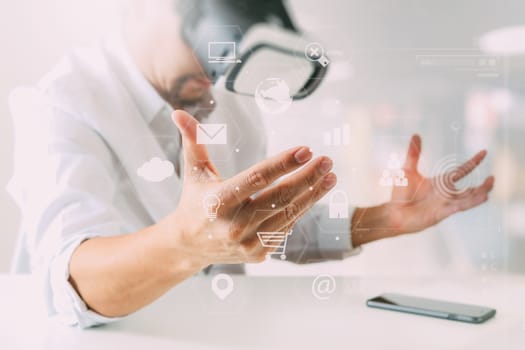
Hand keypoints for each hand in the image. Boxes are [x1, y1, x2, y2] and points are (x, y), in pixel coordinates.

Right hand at [163, 110, 336, 267]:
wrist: (188, 246)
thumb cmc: (194, 202)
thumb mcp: (193, 172)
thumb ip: (193, 142)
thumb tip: (179, 112)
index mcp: (217, 201)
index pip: (257, 178)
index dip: (283, 164)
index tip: (306, 150)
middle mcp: (233, 225)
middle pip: (279, 197)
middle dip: (307, 177)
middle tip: (327, 160)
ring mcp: (247, 243)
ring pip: (288, 215)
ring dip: (313, 195)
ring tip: (330, 176)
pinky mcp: (258, 254)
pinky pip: (285, 228)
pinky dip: (299, 211)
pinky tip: (312, 194)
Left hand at [351, 134, 493, 245]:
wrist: (393, 213)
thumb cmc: (400, 194)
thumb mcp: (407, 170)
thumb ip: (413, 154)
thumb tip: (416, 135)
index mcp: (440, 182)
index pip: (461, 171)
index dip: (472, 162)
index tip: (484, 152)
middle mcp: (445, 193)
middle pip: (469, 188)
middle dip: (482, 184)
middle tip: (493, 178)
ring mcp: (445, 203)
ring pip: (467, 198)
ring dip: (479, 192)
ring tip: (491, 186)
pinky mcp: (442, 212)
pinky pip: (460, 206)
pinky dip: (471, 201)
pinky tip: (483, 197)